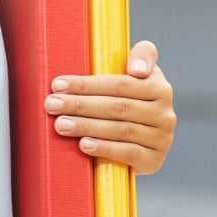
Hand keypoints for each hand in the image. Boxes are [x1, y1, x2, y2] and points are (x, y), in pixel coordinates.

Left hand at [44, 40, 174, 173]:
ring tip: (60, 124)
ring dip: (87, 126)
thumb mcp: (135, 75)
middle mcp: (165, 112)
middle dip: (80, 105)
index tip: (57, 84)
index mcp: (159, 86)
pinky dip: (105, 149)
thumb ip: (141, 57)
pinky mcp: (154, 160)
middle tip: (52, 105)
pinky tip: (83, 145)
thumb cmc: (128, 100)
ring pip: (120, 130)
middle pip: (117, 107)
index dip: (87, 84)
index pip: (119, 84)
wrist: (141, 142)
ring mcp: (162, 138)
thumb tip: (137, 69)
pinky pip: (128, 153)